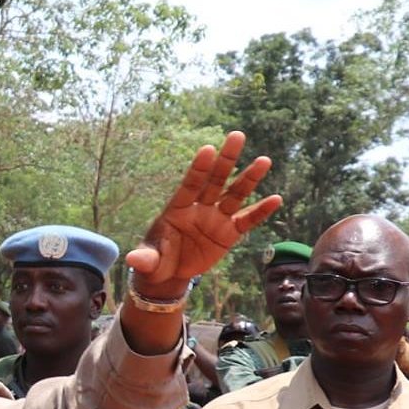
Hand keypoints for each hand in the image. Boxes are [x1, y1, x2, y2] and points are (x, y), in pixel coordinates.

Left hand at [125, 132, 279, 296]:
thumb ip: (145, 258)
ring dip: (249, 179)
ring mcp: (216, 218)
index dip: (198, 168)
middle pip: (215, 180)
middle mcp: (200, 207)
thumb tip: (132, 260)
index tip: (207, 149)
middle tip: (237, 136)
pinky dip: (261, 211)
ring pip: (235, 195)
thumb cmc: (156, 260)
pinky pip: (247, 220)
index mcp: (178, 208)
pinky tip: (276, 199)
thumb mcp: (149, 260)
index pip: (190, 184)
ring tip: (264, 160)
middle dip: (226, 160)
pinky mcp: (229, 233)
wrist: (170, 273)